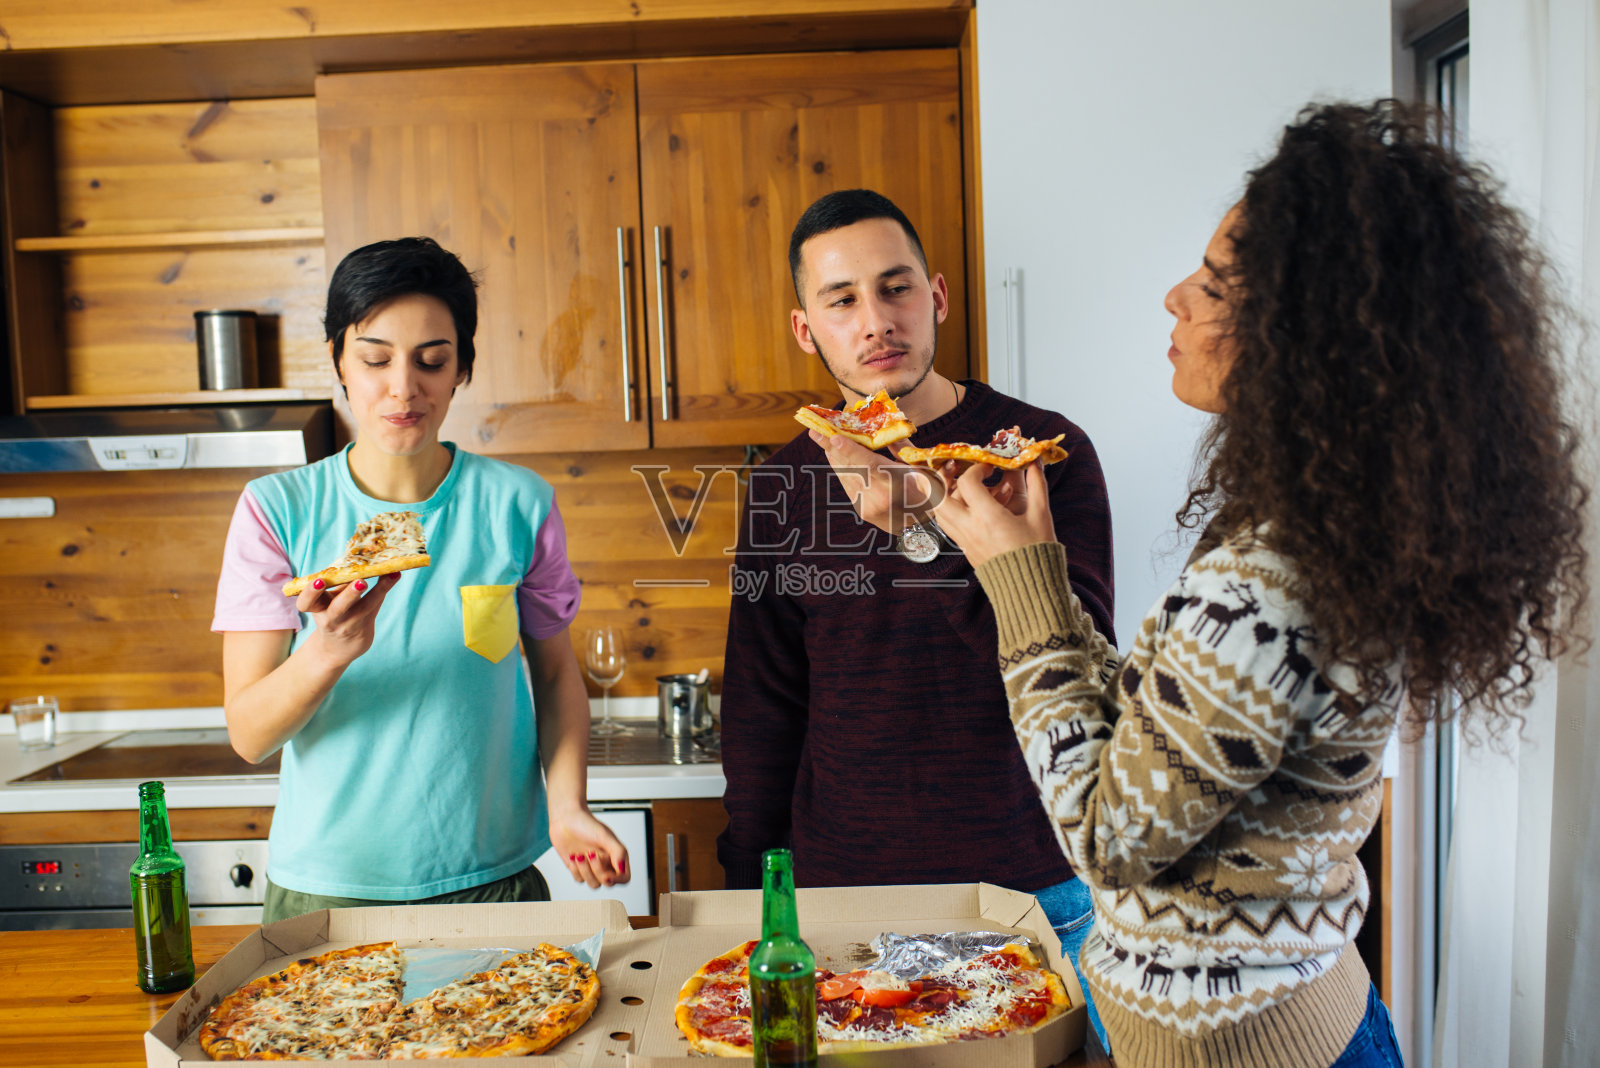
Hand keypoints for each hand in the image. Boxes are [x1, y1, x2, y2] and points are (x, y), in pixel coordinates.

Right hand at [296, 571, 400, 666]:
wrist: (339, 646)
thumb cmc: (333, 611)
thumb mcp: (328, 599)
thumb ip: (337, 581)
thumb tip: (356, 553)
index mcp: (316, 608)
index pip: (306, 603)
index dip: (310, 593)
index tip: (318, 581)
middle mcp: (331, 619)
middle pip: (338, 609)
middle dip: (349, 595)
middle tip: (360, 581)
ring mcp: (349, 625)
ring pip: (364, 607)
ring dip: (377, 590)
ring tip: (389, 575)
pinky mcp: (365, 627)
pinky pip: (376, 605)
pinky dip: (384, 588)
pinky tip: (395, 575)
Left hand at [548, 804, 630, 888]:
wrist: (565, 819)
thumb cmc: (585, 823)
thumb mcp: (604, 836)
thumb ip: (617, 852)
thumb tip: (622, 869)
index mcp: (616, 855)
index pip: (624, 877)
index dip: (617, 879)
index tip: (607, 874)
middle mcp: (605, 862)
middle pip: (608, 882)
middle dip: (597, 871)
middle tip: (591, 854)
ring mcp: (592, 866)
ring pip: (594, 884)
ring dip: (585, 871)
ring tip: (580, 855)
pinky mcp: (578, 868)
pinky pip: (580, 879)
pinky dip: (575, 869)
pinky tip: (573, 856)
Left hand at [808, 430, 941, 533]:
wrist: (924, 525)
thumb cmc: (928, 490)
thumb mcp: (922, 467)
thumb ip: (902, 447)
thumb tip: (885, 424)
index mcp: (897, 485)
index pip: (868, 465)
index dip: (850, 450)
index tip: (834, 437)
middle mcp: (878, 497)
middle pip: (850, 468)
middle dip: (831, 448)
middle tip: (814, 430)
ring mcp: (868, 506)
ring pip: (845, 476)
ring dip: (834, 456)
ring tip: (821, 437)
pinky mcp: (862, 510)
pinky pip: (848, 485)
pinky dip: (841, 469)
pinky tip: (835, 455)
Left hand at [932, 460, 1055, 567]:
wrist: (1031, 590)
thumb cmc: (1038, 553)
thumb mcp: (1040, 516)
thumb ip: (1037, 485)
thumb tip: (1035, 463)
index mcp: (988, 518)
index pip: (968, 482)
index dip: (977, 469)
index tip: (989, 467)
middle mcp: (970, 529)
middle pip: (938, 498)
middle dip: (942, 479)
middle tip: (956, 471)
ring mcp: (965, 541)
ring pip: (939, 513)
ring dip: (946, 496)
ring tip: (964, 489)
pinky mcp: (966, 551)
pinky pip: (949, 526)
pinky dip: (954, 512)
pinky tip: (973, 508)